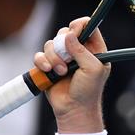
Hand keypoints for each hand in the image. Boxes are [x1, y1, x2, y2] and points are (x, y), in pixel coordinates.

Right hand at [33, 17, 109, 133]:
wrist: (73, 109)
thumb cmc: (88, 91)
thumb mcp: (92, 69)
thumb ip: (82, 50)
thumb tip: (69, 34)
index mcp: (94, 49)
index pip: (87, 26)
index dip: (79, 25)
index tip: (74, 33)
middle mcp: (78, 50)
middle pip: (65, 32)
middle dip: (63, 45)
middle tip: (68, 59)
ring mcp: (63, 57)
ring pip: (51, 43)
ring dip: (54, 57)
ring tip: (61, 72)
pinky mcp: (49, 65)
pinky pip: (40, 54)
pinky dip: (42, 62)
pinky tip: (49, 71)